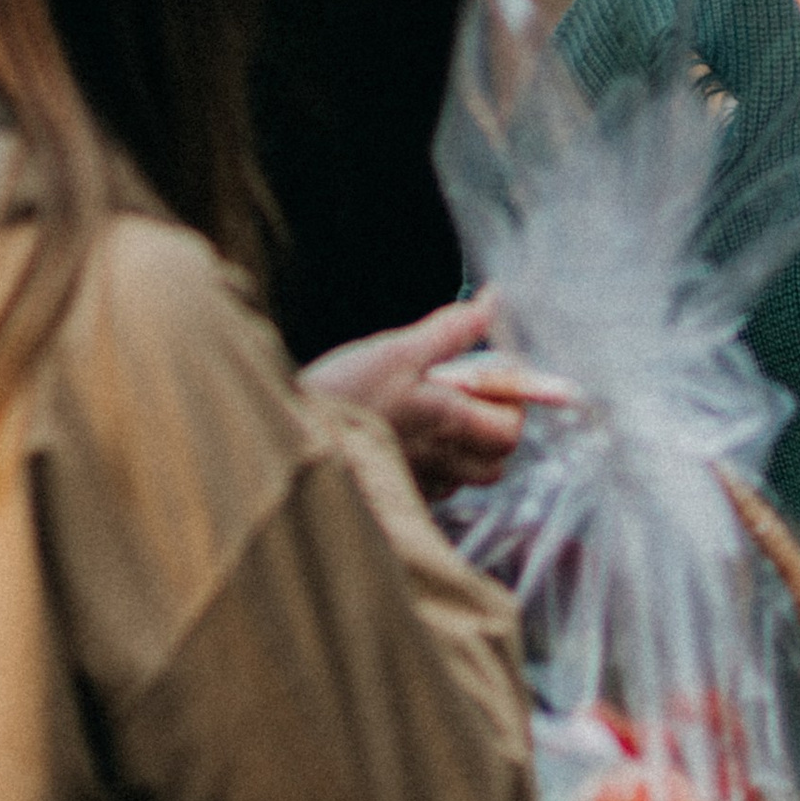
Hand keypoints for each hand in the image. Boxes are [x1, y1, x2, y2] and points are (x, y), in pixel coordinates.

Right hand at [304, 294, 559, 501]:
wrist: (288, 442)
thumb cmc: (344, 395)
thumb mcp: (396, 351)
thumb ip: (450, 331)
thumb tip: (492, 302)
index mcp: (450, 423)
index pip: (511, 429)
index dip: (510, 402)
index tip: (489, 376)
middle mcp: (440, 463)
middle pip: (495, 462)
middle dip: (491, 430)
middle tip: (464, 397)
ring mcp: (416, 486)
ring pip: (462, 477)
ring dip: (459, 450)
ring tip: (430, 417)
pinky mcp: (392, 498)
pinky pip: (430, 489)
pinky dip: (430, 466)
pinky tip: (404, 440)